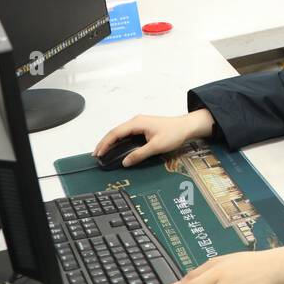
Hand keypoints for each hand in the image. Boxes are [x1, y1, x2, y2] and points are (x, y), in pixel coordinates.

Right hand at [93, 110, 213, 166]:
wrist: (186, 127)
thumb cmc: (174, 133)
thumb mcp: (157, 146)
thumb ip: (140, 154)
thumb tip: (126, 161)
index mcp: (137, 123)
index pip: (116, 133)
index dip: (105, 144)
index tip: (98, 153)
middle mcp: (136, 121)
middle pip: (115, 132)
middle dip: (104, 143)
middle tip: (96, 155)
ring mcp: (139, 124)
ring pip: (120, 133)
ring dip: (111, 142)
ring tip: (103, 152)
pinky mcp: (143, 128)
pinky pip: (126, 134)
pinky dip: (119, 141)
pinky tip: (116, 148)